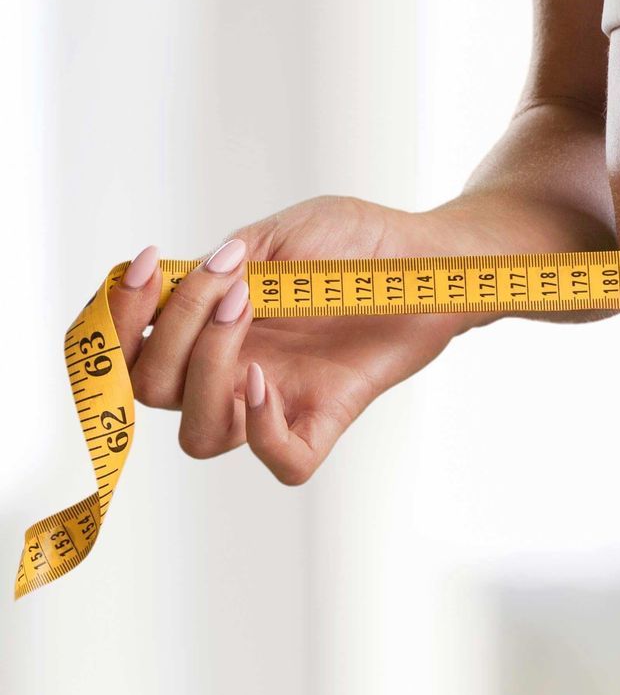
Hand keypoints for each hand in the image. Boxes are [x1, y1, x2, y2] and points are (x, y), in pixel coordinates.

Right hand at [108, 194, 494, 484]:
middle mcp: (234, 369)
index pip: (129, 348)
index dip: (115, 320)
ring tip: (247, 309)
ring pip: (199, 433)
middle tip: (227, 283)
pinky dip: (263, 432)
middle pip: (153, 389)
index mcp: (208, 326)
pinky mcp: (329, 416)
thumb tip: (191, 281)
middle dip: (170, 333)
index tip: (143, 267)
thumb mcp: (285, 233)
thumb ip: (230, 262)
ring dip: (205, 371)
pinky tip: (268, 381)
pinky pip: (284, 460)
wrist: (429, 258)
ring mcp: (279, 397)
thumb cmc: (358, 244)